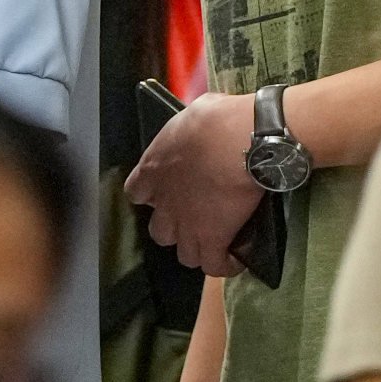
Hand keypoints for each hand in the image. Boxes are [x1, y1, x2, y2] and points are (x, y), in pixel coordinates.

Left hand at [128, 88, 264, 269]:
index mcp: (153, 169)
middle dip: (175, 228)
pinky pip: (214, 266)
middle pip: (159, 232)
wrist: (244, 140)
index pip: (136, 192)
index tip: (166, 191)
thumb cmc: (218, 119)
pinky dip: (224, 265)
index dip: (151, 195)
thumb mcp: (192, 114)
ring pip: (184, 254)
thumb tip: (194, 131)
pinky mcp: (214, 239)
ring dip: (198, 249)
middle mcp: (165, 203)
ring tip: (215, 240)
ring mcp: (188, 225)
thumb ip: (185, 133)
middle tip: (195, 218)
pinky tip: (235, 258)